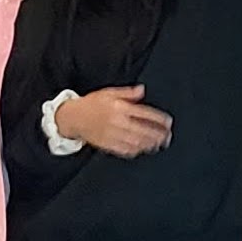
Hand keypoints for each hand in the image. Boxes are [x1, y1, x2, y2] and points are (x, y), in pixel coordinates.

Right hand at [58, 85, 172, 157]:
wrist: (73, 117)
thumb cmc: (91, 104)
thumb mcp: (109, 92)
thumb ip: (128, 93)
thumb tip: (142, 90)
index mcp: (120, 108)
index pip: (145, 114)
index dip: (159, 119)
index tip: (168, 123)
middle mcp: (118, 123)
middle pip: (143, 131)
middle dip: (158, 135)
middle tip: (168, 136)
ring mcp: (113, 135)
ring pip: (136, 142)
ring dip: (150, 144)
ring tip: (159, 144)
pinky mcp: (107, 145)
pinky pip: (125, 150)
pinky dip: (136, 150)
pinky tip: (143, 149)